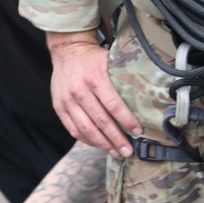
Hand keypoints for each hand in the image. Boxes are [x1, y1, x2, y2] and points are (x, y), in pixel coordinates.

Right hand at [49, 37, 138, 156]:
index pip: (113, 105)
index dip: (126, 120)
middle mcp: (79, 91)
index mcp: (94, 78)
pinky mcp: (59, 107)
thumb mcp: (109, 61)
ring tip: (116, 153)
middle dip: (116, 139)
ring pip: (86, 129)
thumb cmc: (93, 57)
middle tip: (129, 151)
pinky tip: (99, 145)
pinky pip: (73, 129)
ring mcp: (67, 100)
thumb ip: (122, 78)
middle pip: (101, 121)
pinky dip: (87, 140)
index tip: (138, 131)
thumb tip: (144, 97)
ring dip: (103, 144)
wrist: (67, 50)